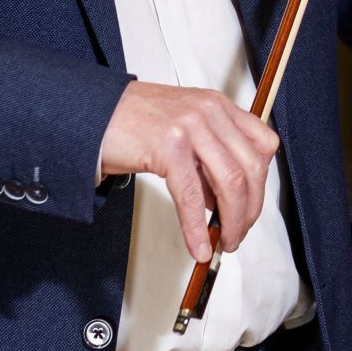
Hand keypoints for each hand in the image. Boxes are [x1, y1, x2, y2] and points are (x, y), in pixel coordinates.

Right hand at [97, 82, 279, 263]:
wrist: (89, 113)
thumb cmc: (132, 124)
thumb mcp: (183, 130)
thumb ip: (208, 158)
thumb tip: (225, 201)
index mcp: (217, 106)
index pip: (262, 144)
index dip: (262, 182)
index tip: (251, 206)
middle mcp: (209, 111)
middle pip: (251, 167)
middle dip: (250, 209)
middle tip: (238, 233)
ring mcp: (190, 126)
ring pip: (230, 182)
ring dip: (232, 221)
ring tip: (224, 242)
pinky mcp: (168, 146)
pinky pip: (191, 195)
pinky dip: (196, 227)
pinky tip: (198, 244)